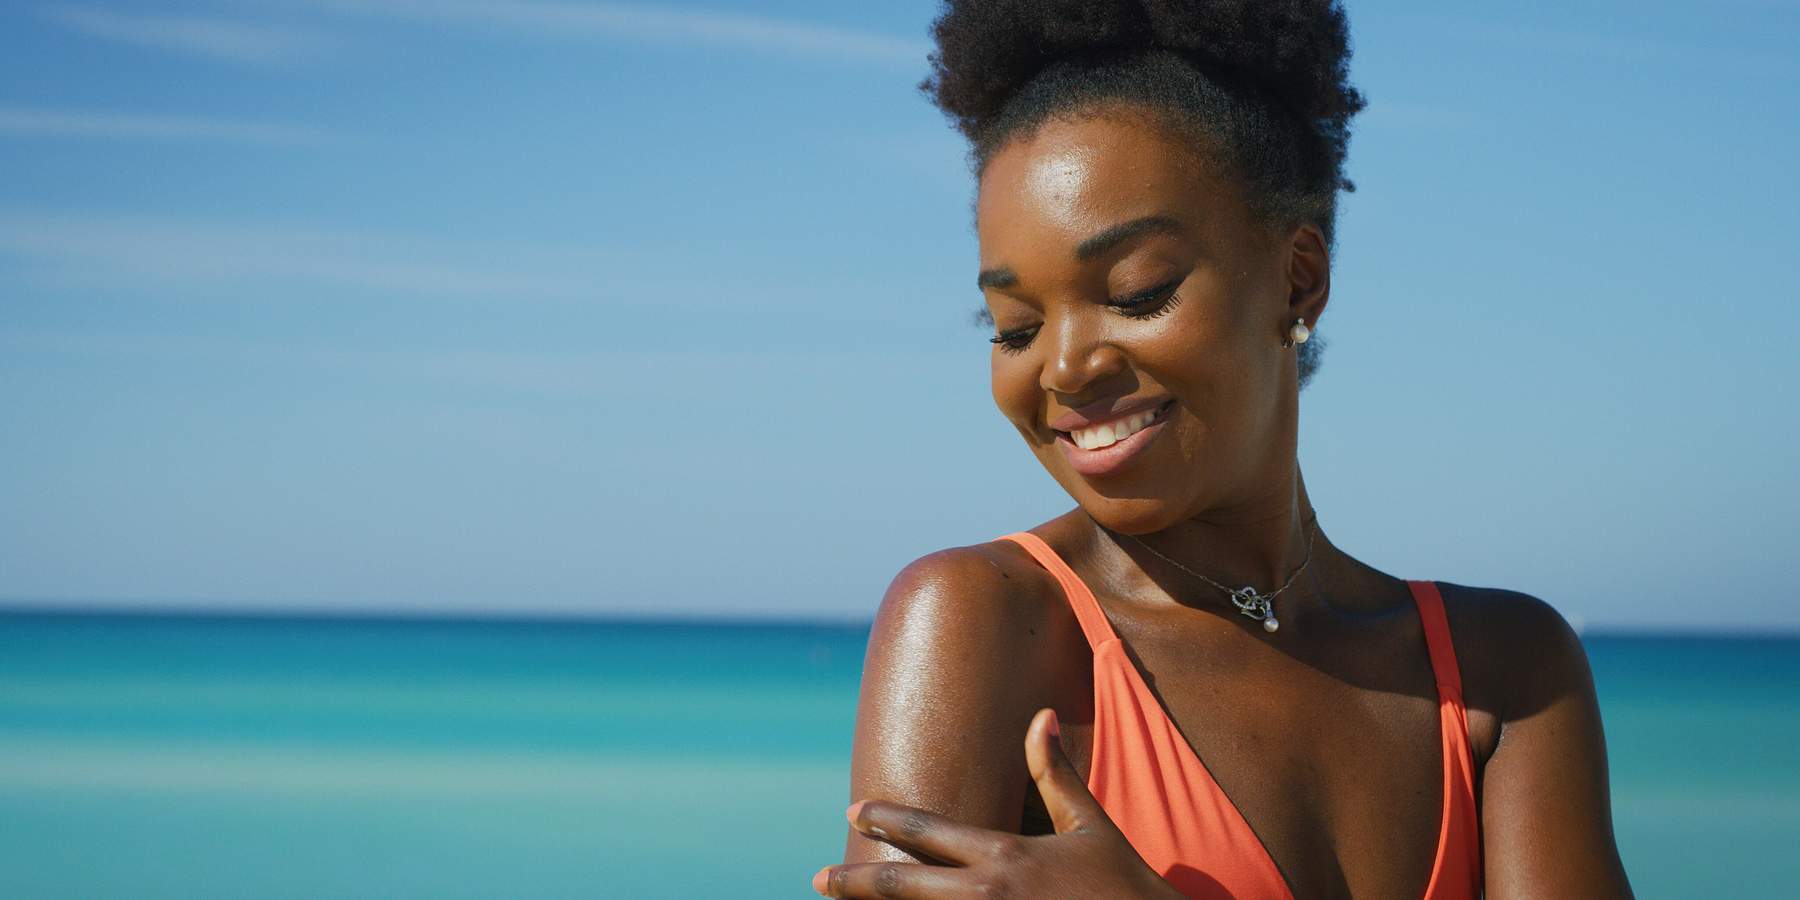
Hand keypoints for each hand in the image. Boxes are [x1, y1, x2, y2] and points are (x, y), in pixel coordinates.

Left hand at [812, 707, 1183, 898]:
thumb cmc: (1123, 882)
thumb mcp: (1090, 824)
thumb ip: (1057, 773)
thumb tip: (1040, 715)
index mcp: (1004, 855)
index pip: (929, 832)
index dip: (887, 819)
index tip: (854, 811)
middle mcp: (988, 893)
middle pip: (903, 886)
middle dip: (856, 882)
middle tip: (819, 878)